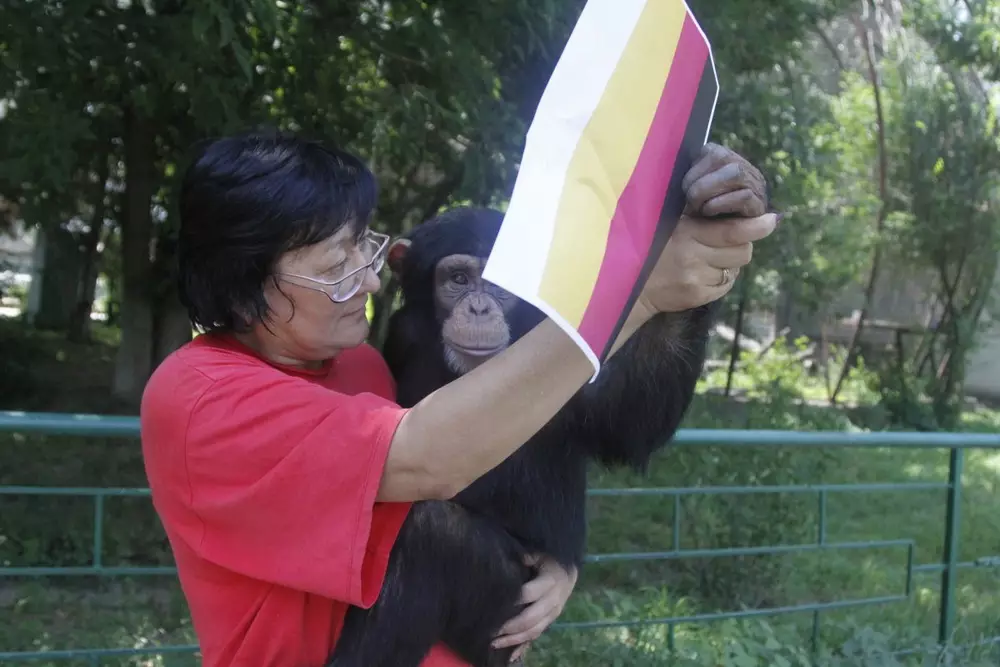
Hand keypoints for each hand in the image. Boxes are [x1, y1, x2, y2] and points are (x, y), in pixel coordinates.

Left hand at [491, 554, 577, 660]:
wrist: (568, 573)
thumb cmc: (547, 561)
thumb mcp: (539, 555)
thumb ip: (526, 557)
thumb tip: (508, 558)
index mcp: (549, 582)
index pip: (528, 594)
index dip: (512, 600)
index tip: (493, 604)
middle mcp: (553, 601)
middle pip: (530, 618)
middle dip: (510, 626)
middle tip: (491, 630)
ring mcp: (552, 614)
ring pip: (534, 631)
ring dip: (514, 640)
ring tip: (494, 643)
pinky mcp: (550, 622)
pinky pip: (536, 636)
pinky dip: (523, 646)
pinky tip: (510, 655)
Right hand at [636, 144, 779, 315]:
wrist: (630, 283)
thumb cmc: (652, 246)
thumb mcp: (671, 224)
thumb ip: (699, 217)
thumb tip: (736, 210)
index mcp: (687, 232)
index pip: (733, 231)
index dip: (757, 226)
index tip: (772, 219)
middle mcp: (693, 256)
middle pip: (742, 251)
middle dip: (742, 244)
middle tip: (727, 241)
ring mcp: (695, 279)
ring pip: (734, 268)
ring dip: (728, 262)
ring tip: (708, 257)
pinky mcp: (696, 296)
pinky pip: (724, 285)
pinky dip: (719, 279)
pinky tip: (701, 273)